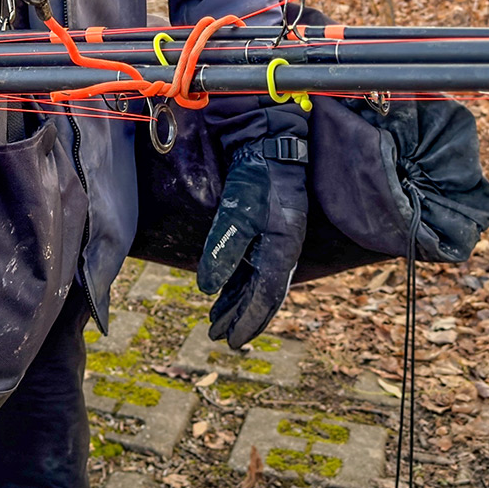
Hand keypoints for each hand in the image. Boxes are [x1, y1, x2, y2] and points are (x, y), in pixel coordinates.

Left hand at [196, 140, 307, 348]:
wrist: (271, 147)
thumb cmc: (257, 179)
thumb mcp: (237, 214)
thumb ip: (222, 250)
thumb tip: (206, 287)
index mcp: (282, 250)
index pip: (266, 297)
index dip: (249, 321)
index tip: (232, 341)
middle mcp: (282, 251)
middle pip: (262, 295)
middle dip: (240, 317)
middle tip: (218, 336)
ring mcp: (275, 241)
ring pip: (256, 283)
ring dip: (236, 302)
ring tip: (216, 320)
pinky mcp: (267, 232)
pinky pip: (253, 267)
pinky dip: (237, 283)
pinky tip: (222, 291)